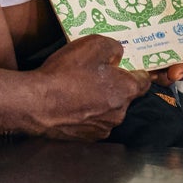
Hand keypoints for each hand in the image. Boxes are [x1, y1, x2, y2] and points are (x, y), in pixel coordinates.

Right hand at [33, 34, 149, 140]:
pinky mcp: (88, 137)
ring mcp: (104, 128)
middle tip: (94, 75)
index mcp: (126, 89)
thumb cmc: (66, 73)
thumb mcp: (93, 44)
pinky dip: (87, 114)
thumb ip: (113, 47)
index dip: (137, 71)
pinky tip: (72, 104)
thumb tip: (118, 54)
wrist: (38, 103)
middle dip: (114, 86)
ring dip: (100, 101)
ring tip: (78, 89)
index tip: (127, 67)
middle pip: (125, 96)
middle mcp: (120, 112)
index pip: (144, 81)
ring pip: (109, 110)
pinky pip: (94, 122)